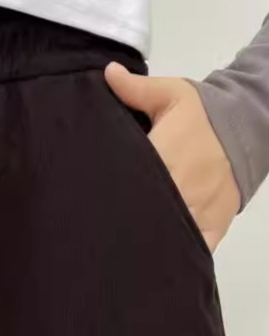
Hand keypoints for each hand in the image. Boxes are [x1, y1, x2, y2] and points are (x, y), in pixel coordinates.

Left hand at [104, 62, 240, 252]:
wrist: (248, 130)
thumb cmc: (204, 114)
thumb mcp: (171, 95)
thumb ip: (135, 89)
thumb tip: (107, 73)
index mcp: (164, 158)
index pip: (128, 182)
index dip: (106, 195)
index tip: (88, 201)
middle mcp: (179, 190)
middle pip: (141, 215)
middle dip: (119, 222)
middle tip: (96, 228)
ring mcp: (198, 212)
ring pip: (165, 236)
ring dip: (143, 243)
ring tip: (117, 251)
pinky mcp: (213, 227)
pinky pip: (193, 250)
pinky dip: (175, 257)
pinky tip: (152, 262)